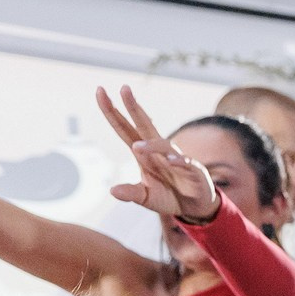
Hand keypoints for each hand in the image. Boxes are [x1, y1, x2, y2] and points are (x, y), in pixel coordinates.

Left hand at [95, 86, 222, 223]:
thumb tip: (112, 190)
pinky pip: (186, 163)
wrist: (194, 207)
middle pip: (144, 125)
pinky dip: (179, 161)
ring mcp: (176, 159)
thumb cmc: (168, 196)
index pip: (124, 128)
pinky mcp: (193, 170)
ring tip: (137, 148)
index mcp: (143, 154)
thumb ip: (131, 193)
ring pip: (163, 145)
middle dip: (134, 107)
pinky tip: (172, 162)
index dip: (112, 112)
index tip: (100, 91)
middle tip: (124, 88)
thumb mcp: (146, 198)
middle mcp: (158, 151)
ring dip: (151, 145)